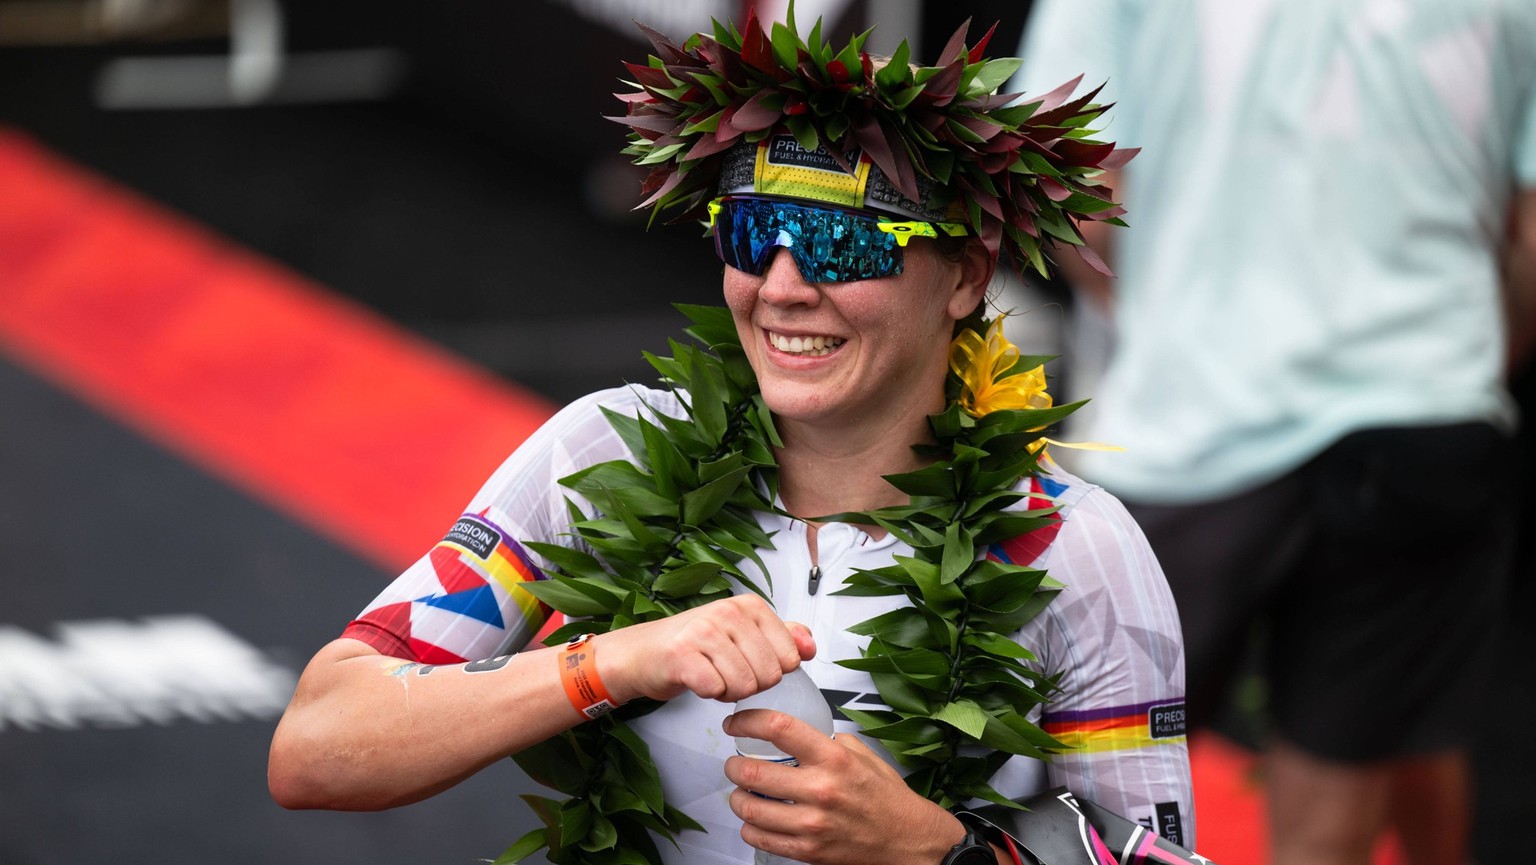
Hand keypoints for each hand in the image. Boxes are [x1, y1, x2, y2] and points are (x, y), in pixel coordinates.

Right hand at [599, 594, 815, 703]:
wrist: (643, 653)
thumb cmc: (695, 645)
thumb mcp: (745, 634)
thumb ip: (783, 638)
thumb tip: (811, 647)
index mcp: (750, 606)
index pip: (790, 658)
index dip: (770, 671)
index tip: (747, 661)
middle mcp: (729, 612)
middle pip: (769, 676)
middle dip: (749, 685)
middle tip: (725, 671)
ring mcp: (704, 631)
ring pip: (744, 686)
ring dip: (728, 691)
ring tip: (711, 674)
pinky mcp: (682, 654)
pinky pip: (716, 690)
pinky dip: (709, 694)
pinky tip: (697, 679)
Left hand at [722, 709, 965, 864]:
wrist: (907, 840)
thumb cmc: (886, 798)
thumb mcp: (863, 755)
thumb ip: (829, 740)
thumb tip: (799, 732)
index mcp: (834, 759)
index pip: (778, 728)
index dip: (747, 721)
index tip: (736, 723)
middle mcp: (821, 789)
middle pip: (752, 771)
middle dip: (732, 766)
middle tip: (733, 765)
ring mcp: (813, 823)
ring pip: (750, 808)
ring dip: (737, 798)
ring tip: (741, 793)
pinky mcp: (808, 850)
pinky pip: (761, 838)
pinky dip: (750, 826)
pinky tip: (755, 819)